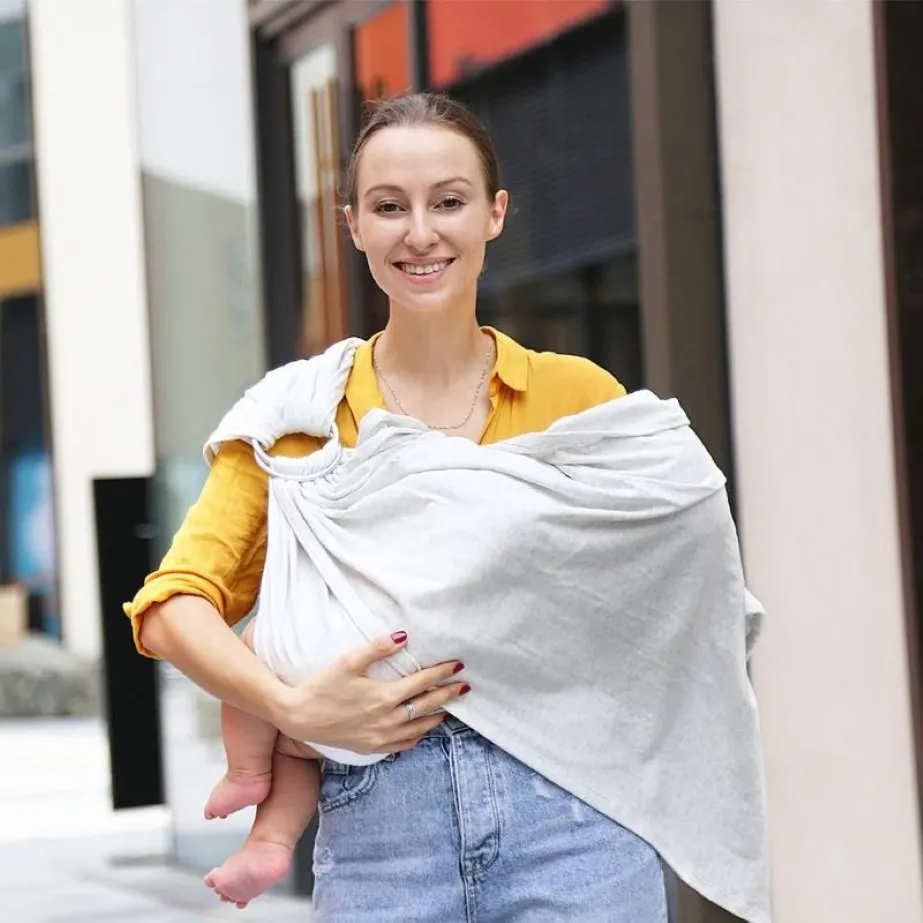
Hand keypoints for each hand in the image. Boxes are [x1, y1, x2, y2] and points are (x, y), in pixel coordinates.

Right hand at [269, 631, 468, 753]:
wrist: (297, 717)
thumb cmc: (321, 686)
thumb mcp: (348, 661)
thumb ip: (377, 648)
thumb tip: (403, 636)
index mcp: (384, 696)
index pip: (422, 683)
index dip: (442, 673)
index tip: (458, 665)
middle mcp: (387, 720)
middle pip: (426, 707)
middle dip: (448, 695)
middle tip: (464, 688)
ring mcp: (380, 737)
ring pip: (418, 729)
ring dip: (436, 718)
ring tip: (448, 710)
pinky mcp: (371, 748)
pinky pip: (402, 745)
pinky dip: (416, 737)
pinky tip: (421, 732)